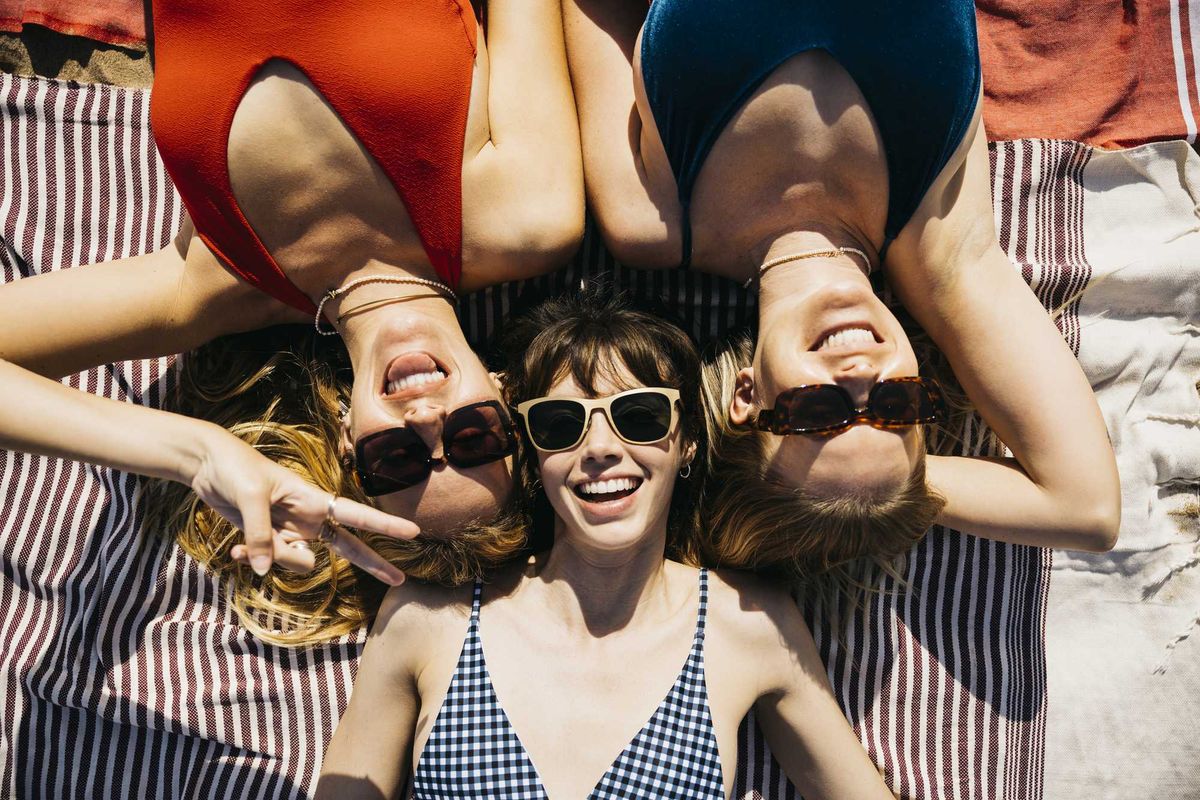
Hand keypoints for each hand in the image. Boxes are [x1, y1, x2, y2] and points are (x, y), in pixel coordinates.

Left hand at [187, 426, 417, 583]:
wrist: (207, 465)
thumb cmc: (236, 469)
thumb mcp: (249, 499)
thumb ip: (260, 536)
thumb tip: (265, 571)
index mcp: (313, 499)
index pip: (356, 515)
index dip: (384, 525)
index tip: (413, 532)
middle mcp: (308, 518)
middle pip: (348, 546)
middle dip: (373, 562)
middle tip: (400, 580)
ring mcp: (290, 531)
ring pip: (298, 562)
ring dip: (275, 557)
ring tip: (247, 542)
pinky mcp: (268, 539)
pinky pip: (271, 562)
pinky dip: (252, 558)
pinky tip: (235, 549)